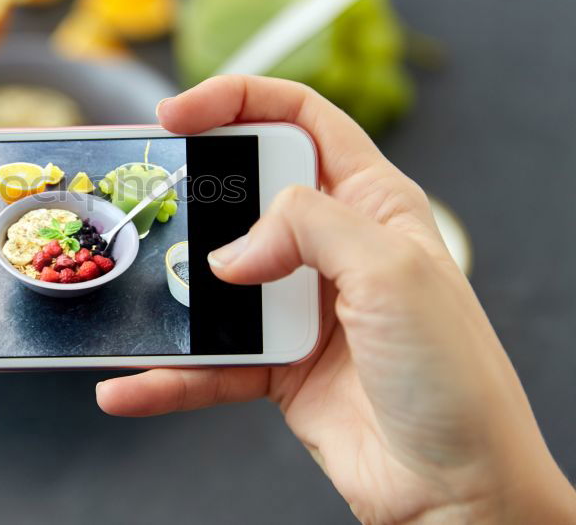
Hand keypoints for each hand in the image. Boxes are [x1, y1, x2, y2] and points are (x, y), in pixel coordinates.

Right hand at [96, 76, 574, 523]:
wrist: (453, 486)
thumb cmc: (453, 377)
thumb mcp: (391, 271)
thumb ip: (306, 227)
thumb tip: (232, 252)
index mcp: (371, 203)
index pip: (298, 119)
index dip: (236, 101)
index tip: (177, 113)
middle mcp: (331, 247)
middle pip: (243, 192)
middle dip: (193, 194)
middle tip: (148, 199)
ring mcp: (298, 305)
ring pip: (214, 279)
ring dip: (171, 293)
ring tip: (134, 298)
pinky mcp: (274, 363)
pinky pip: (208, 359)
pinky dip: (169, 374)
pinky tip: (133, 384)